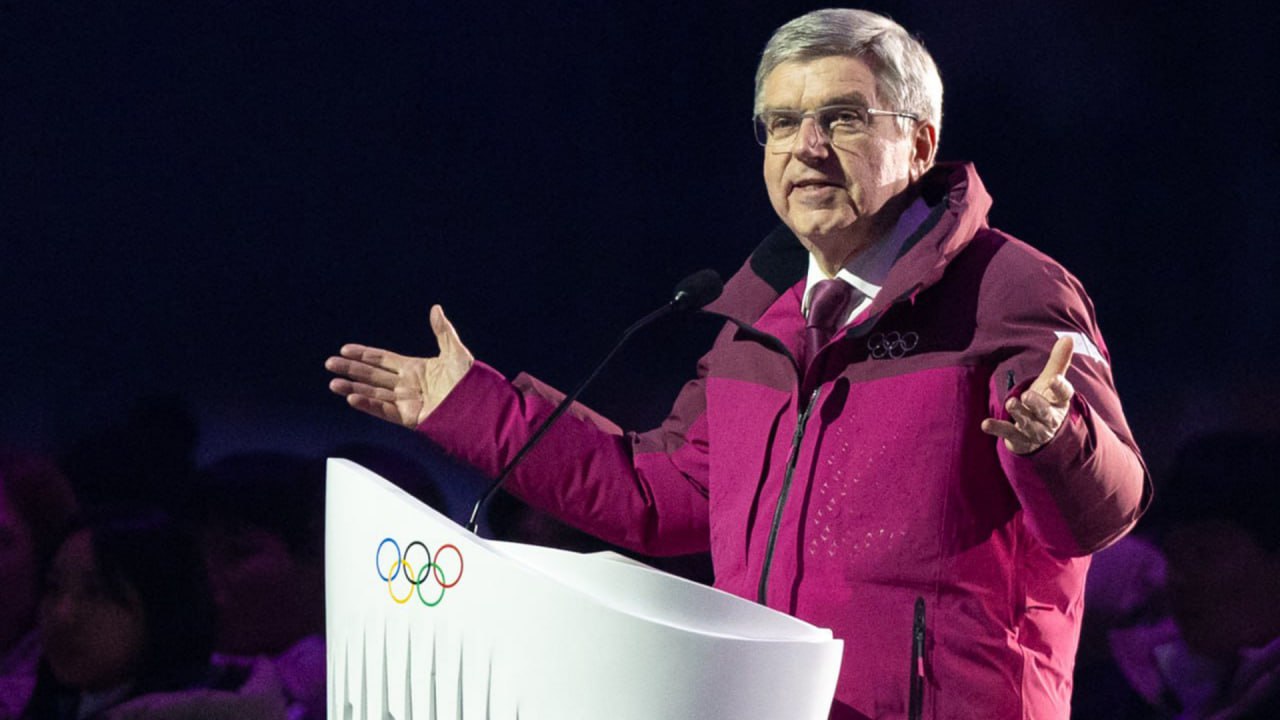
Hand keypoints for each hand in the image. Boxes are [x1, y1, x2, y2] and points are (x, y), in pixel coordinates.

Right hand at [325, 305, 473, 427]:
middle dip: (351, 370)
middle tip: (330, 364)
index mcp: (415, 368)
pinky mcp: (409, 418)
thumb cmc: (471, 381)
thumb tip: (436, 308)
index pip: (383, 359)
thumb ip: (443, 332)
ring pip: (374, 393)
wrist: (480, 407)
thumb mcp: (456, 353)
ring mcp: (407, 401)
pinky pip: (385, 410)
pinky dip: (368, 404)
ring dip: (353, 388)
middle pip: (373, 375)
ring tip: (334, 383)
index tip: (345, 349)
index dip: (364, 354)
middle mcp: (407, 385)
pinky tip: (353, 398)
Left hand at [981, 336, 1074, 454]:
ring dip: (1020, 414)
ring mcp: (1035, 431)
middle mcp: (1050, 418)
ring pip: (1029, 424)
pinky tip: (985, 424)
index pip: (1064, 395)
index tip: (1054, 379)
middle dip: (1037, 405)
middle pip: (1046, 413)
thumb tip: (1069, 337)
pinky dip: (997, 429)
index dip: (1060, 387)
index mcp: (1059, 402)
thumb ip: (1058, 361)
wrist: (1041, 434)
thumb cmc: (1046, 401)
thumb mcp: (1051, 381)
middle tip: (1027, 395)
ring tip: (1010, 403)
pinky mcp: (1020, 439)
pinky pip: (1008, 434)